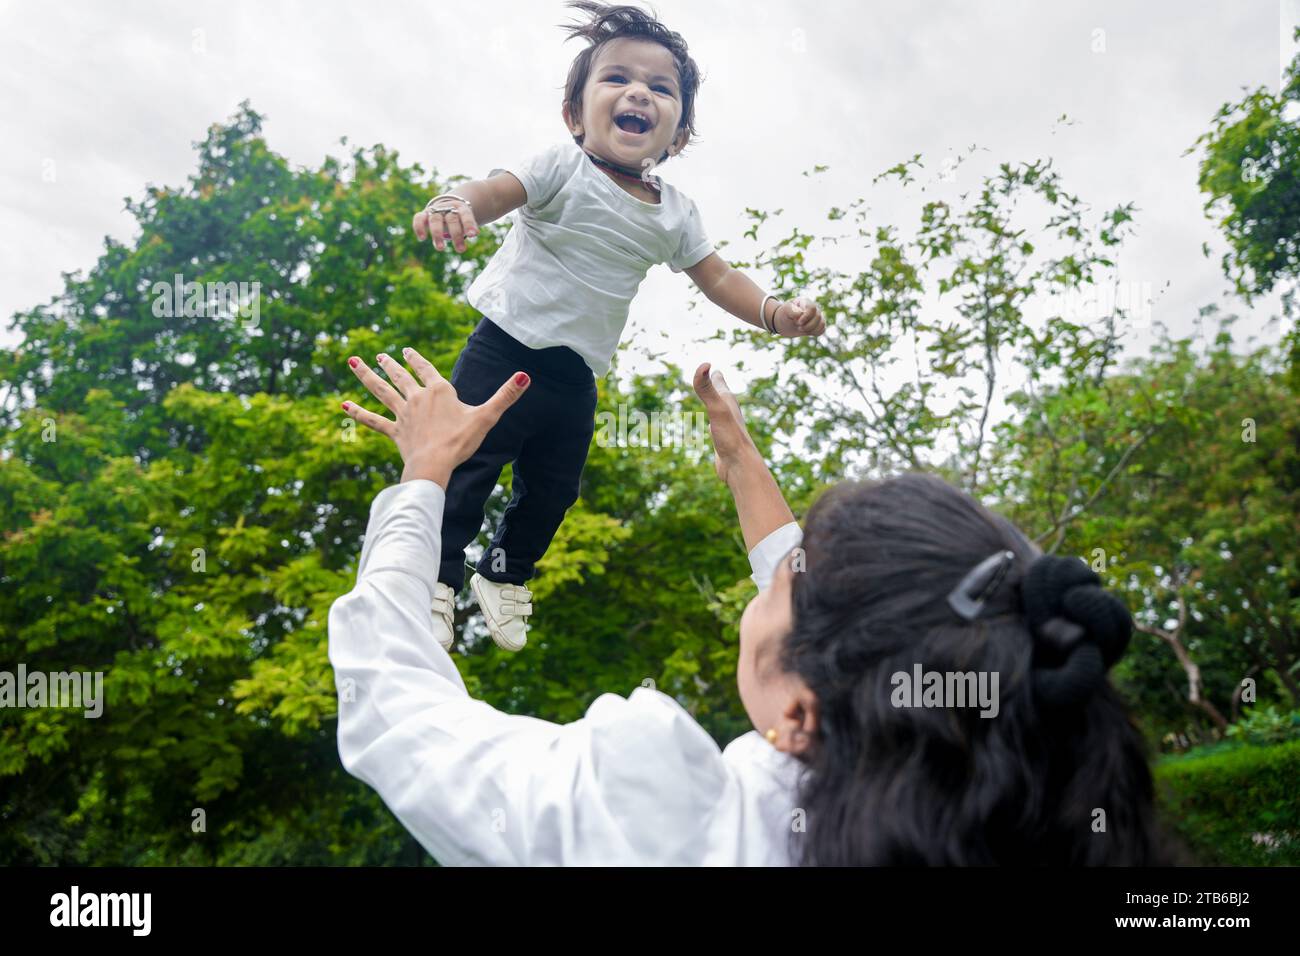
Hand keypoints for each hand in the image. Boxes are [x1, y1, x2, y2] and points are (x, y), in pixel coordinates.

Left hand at [342, 348, 528, 486]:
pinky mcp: (394, 432)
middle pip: (401, 377)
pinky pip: (372, 420)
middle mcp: (417, 398)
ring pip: (382, 391)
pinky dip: (357, 413)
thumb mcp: (487, 416)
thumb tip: (525, 375)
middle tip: (379, 356)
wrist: (435, 464)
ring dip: (367, 377)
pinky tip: (342, 406)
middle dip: (390, 365)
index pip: (426, 369)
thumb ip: (506, 396)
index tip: (407, 351)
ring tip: (354, 364)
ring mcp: (403, 415)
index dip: (417, 360)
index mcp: (439, 391)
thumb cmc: (461, 441)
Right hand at [412, 198, 478, 252]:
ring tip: (440, 249)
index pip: (465, 214)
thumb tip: (475, 233)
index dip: (469, 224)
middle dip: (456, 235)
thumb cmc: (458, 217)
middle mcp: (446, 208)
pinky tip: (422, 238)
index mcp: (459, 207)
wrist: (445, 207)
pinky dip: (419, 227)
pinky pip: (418, 218)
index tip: (473, 235)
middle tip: (461, 250)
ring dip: (437, 234)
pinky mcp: (423, 215)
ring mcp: (434, 211)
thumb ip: (470, 226)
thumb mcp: (466, 220)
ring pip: (435, 220)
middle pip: (452, 219)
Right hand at [692, 362, 759, 484]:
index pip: (719, 382)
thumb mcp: (717, 409)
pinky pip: (717, 427)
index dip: (713, 374)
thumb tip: (704, 365)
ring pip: (721, 411)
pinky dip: (713, 422)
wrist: (740, 466)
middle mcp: (729, 412)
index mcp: (728, 402)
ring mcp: (726, 427)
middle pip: (723, 395)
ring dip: (716, 404)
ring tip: (714, 400)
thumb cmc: (731, 437)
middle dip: (717, 385)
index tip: (708, 365)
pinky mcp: (723, 441)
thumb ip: (708, 389)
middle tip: (715, 375)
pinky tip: (713, 428)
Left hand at [773, 297, 825, 336]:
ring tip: (802, 329)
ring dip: (811, 330)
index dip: (806, 317)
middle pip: (818, 317)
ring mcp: (817, 316)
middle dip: (808, 325)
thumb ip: (791, 310)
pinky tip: (807, 332)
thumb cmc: (784, 314)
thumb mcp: (785, 310)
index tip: (798, 323)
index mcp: (806, 301)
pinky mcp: (818, 324)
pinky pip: (822, 329)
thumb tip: (801, 313)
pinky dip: (815, 333)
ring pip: (822, 323)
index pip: (812, 308)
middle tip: (798, 327)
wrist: (784, 323)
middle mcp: (813, 308)